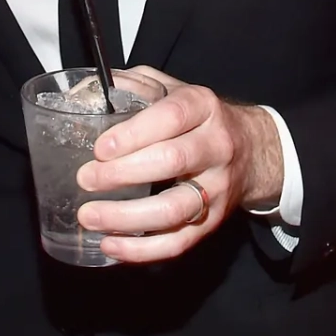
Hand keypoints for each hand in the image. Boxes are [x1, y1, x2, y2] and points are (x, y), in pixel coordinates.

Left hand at [74, 66, 282, 263]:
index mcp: (202, 107)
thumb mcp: (171, 89)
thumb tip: (83, 93)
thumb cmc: (195, 118)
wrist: (251, 149)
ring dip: (127, 217)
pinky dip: (142, 249)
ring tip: (89, 217)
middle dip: (123, 173)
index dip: (134, 133)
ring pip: (175, 208)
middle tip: (86, 179)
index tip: (100, 148)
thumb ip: (131, 86)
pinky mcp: (213, 221)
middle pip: (172, 161)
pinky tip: (110, 245)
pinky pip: (179, 242)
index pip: (171, 117)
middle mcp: (216, 146)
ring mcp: (217, 187)